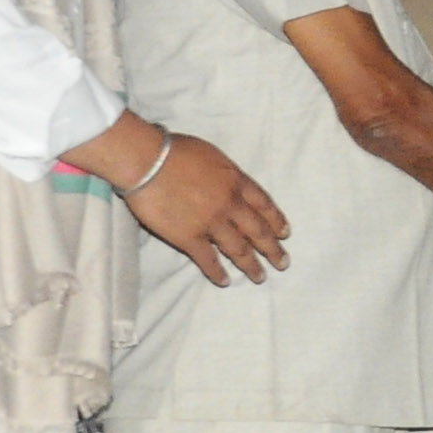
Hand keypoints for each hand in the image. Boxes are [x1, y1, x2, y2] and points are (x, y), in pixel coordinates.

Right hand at [121, 133, 290, 285]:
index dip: (276, 220)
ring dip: (251, 265)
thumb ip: (227, 174)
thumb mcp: (213, 155)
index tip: (284, 233)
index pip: (264, 205)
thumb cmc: (175, 150)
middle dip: (272, 249)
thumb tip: (231, 184)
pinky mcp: (189, 238)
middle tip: (283, 263)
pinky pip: (208, 260)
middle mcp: (230, 204)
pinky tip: (225, 282)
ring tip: (260, 277)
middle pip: (258, 231)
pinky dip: (217, 273)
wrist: (147, 161)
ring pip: (239, 249)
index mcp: (236, 181)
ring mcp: (211, 223)